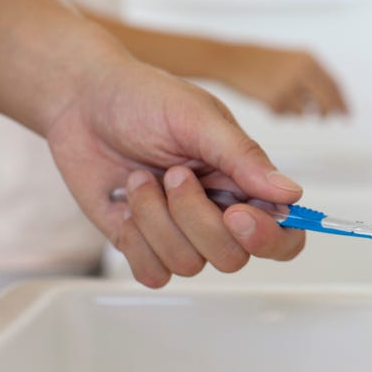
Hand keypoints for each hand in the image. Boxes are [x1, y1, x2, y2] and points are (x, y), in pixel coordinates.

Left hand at [45, 58, 306, 287]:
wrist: (80, 101)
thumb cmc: (144, 98)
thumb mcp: (198, 118)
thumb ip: (244, 158)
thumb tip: (291, 193)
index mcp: (245, 181)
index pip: (285, 233)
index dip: (269, 237)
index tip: (236, 214)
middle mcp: (218, 212)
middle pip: (233, 256)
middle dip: (196, 218)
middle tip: (174, 174)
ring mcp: (180, 232)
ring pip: (189, 265)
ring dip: (157, 219)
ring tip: (141, 179)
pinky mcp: (142, 244)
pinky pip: (153, 273)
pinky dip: (136, 240)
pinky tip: (127, 202)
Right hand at [215, 44, 347, 116]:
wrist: (231, 59)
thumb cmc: (261, 60)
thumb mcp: (292, 59)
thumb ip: (313, 76)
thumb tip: (334, 101)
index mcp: (309, 59)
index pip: (335, 85)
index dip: (343, 102)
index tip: (347, 113)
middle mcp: (302, 72)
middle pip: (327, 103)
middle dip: (329, 114)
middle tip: (326, 119)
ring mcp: (289, 87)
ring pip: (306, 112)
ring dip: (298, 111)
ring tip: (280, 95)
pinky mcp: (275, 101)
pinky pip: (287, 115)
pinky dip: (281, 111)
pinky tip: (268, 98)